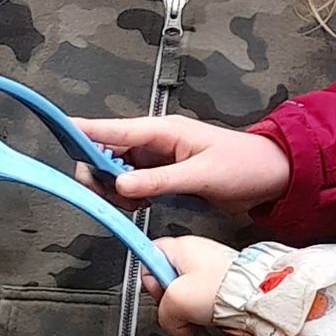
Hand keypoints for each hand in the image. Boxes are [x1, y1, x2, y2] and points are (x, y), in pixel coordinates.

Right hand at [78, 116, 289, 213]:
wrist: (275, 177)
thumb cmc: (247, 166)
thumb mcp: (202, 175)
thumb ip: (158, 181)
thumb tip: (120, 184)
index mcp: (163, 131)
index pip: (113, 129)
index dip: (84, 131)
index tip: (60, 132)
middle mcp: (155, 142)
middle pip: (106, 153)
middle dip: (98, 174)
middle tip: (108, 195)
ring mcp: (158, 160)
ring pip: (115, 171)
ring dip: (112, 189)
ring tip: (129, 204)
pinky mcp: (163, 177)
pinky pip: (131, 184)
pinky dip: (126, 196)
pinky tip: (136, 206)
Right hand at [149, 235, 236, 335]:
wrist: (259, 297)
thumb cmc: (224, 289)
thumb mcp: (175, 303)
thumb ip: (162, 313)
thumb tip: (171, 325)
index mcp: (179, 247)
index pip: (147, 256)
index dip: (148, 279)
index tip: (154, 292)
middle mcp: (195, 251)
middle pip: (166, 278)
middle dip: (170, 301)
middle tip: (180, 311)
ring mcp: (211, 266)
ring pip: (186, 291)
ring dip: (189, 310)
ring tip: (198, 318)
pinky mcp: (225, 280)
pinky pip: (204, 297)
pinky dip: (205, 311)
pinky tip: (210, 319)